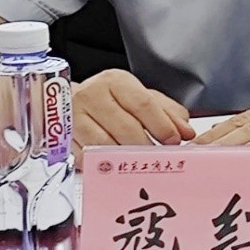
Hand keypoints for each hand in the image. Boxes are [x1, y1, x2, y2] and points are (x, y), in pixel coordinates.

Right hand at [70, 69, 194, 168]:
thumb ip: (167, 112)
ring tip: (139, 164)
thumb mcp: (141, 97)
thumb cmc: (110, 100)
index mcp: (116, 81)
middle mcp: (92, 95)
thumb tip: (186, 131)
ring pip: (106, 146)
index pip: (143, 104)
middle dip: (147, 146)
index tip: (173, 141)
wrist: (68, 101)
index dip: (161, 125)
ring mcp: (74, 117)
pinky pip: (87, 158)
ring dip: (126, 159)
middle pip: (126, 127)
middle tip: (158, 157)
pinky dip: (103, 166)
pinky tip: (115, 168)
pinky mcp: (63, 139)